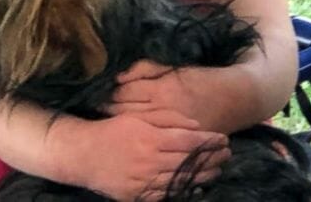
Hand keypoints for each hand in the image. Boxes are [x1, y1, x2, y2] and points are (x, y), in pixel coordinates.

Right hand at [58, 110, 230, 200]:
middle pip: (190, 161)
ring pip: (182, 180)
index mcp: (151, 138)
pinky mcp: (138, 196)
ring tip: (217, 169)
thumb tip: (196, 125)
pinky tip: (196, 186)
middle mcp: (150, 161)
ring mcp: (144, 181)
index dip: (209, 141)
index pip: (189, 141)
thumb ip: (167, 118)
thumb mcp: (137, 117)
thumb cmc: (111, 131)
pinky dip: (184, 190)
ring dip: (204, 175)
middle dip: (212, 158)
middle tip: (227, 154)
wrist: (83, 155)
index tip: (223, 138)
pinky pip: (167, 195)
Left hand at [105, 60, 253, 132]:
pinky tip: (127, 132)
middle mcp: (164, 110)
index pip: (124, 92)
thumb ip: (145, 69)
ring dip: (117, 121)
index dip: (107, 92)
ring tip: (105, 117)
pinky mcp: (177, 139)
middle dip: (107, 107)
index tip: (95, 90)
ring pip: (134, 125)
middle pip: (125, 110)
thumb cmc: (203, 79)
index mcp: (162, 88)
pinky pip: (150, 138)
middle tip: (93, 105)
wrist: (235, 99)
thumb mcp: (174, 67)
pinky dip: (136, 134)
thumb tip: (118, 75)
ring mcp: (170, 128)